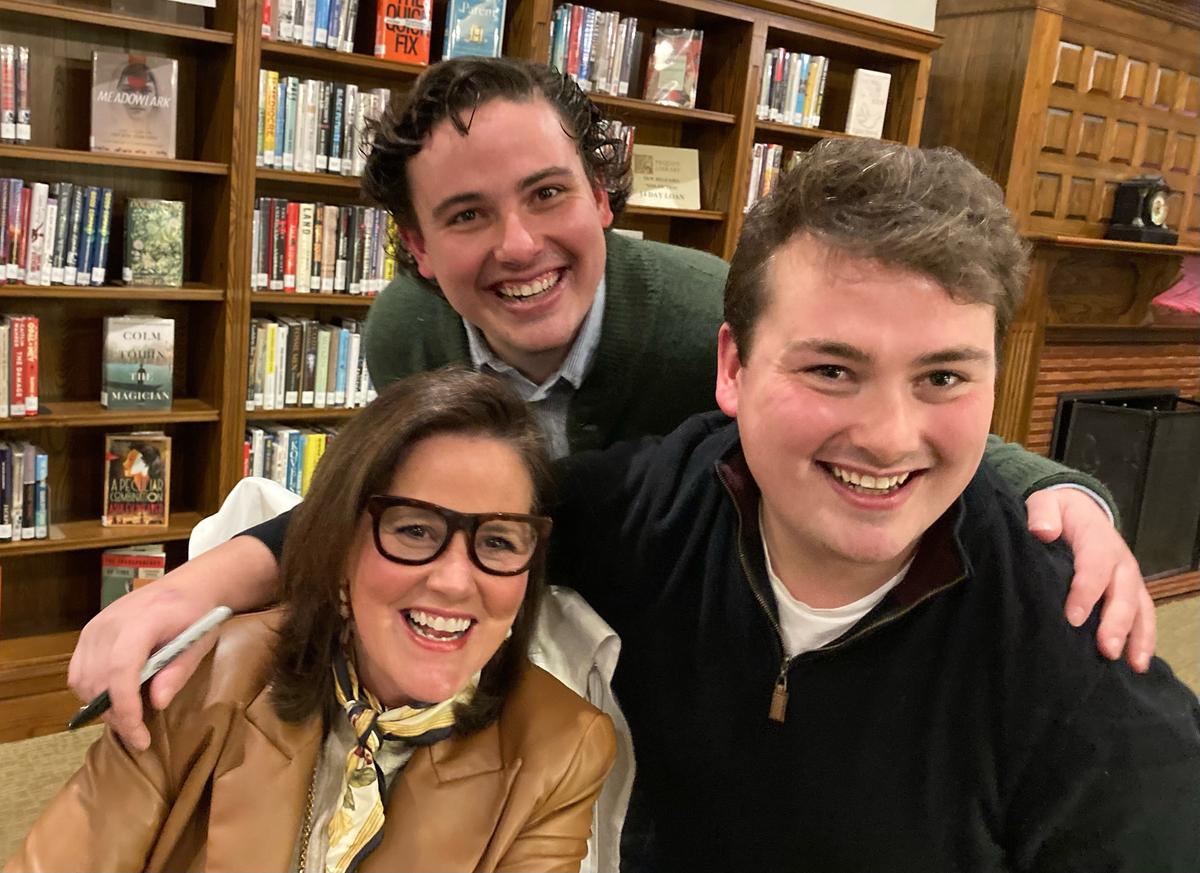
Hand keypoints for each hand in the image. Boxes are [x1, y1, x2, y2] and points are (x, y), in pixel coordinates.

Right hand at [68, 572, 218, 751]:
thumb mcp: (200, 642)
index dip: (126, 707)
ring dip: (102, 707)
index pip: (122, 669)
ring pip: (83, 680)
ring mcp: (94, 626)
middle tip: (139, 735)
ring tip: (129, 718)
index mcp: (142, 621)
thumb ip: (178, 671)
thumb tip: (156, 704)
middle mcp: (110, 623)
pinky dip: (92, 692)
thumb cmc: (196, 614)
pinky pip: (78, 672)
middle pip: (99, 679)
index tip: (139, 735)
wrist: (186, 587)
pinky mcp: (88, 633)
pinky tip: (114, 700)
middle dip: (117, 715)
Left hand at [1026, 488, 1154, 671]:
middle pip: (1122, 593)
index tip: (1073, 617)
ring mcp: (1128, 579)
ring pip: (1139, 609)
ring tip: (1130, 663)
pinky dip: (1144, 640)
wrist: (1079, 512)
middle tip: (1106, 648)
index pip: (1094, 566)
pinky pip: (1144, 617)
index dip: (1086, 592)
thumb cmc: (1059, 513)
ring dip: (1136, 637)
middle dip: (1116, 622)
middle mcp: (1120, 561)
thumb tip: (1042, 530)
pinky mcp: (1130, 593)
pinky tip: (1137, 664)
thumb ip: (1043, 512)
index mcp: (1098, 540)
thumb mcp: (1047, 503)